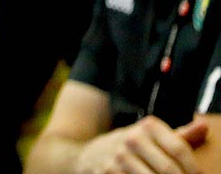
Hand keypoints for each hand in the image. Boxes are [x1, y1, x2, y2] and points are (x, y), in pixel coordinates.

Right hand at [74, 117, 207, 173]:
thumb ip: (181, 135)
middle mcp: (132, 139)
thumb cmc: (131, 145)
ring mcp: (119, 158)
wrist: (90, 153)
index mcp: (146, 127)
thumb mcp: (152, 135)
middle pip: (168, 169)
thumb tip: (204, 125)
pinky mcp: (109, 173)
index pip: (179, 149)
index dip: (193, 168)